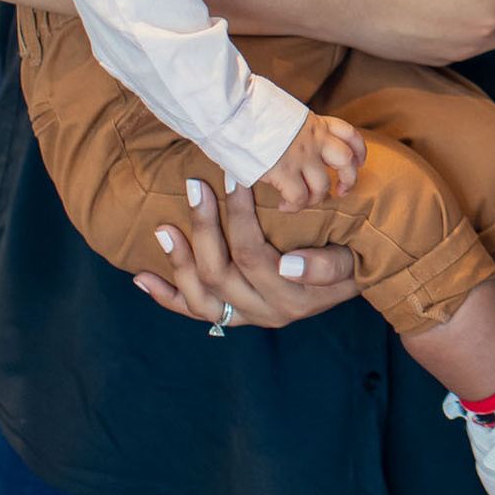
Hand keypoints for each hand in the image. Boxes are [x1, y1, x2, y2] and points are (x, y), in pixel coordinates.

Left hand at [135, 177, 361, 328]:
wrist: (350, 286)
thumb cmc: (352, 262)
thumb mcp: (352, 263)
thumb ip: (326, 267)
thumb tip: (287, 265)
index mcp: (291, 298)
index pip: (254, 255)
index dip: (239, 217)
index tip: (235, 177)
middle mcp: (264, 313)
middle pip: (221, 271)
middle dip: (205, 226)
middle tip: (197, 186)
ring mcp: (245, 316)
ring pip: (201, 295)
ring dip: (179, 261)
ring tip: (163, 227)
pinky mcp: (232, 317)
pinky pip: (193, 311)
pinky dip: (166, 296)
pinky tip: (143, 278)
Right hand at [258, 112, 361, 212]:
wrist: (233, 109)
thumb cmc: (249, 112)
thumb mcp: (283, 114)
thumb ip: (295, 130)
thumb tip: (289, 144)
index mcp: (314, 122)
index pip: (349, 133)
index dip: (359, 150)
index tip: (360, 163)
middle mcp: (313, 138)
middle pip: (346, 161)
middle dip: (349, 180)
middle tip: (341, 192)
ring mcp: (301, 155)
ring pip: (323, 185)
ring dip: (315, 199)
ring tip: (302, 202)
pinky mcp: (283, 170)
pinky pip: (299, 198)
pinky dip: (294, 207)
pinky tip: (283, 207)